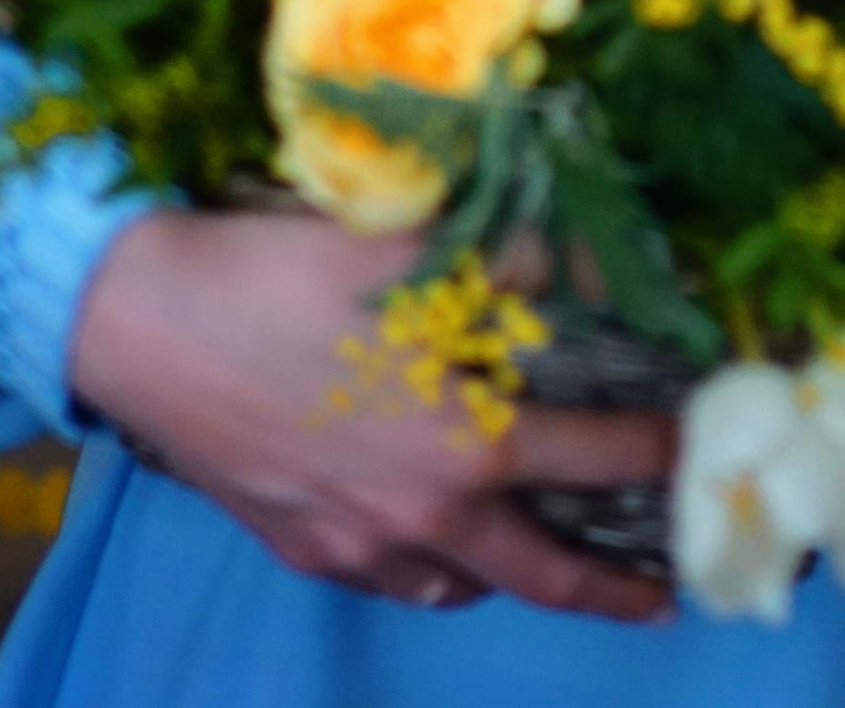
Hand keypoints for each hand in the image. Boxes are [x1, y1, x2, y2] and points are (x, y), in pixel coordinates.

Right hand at [69, 206, 674, 620]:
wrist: (147, 324)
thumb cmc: (286, 275)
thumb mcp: (414, 247)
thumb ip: (513, 259)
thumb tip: (586, 259)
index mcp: (467, 443)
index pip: (597, 458)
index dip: (656, 450)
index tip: (696, 448)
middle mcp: (423, 515)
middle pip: (544, 571)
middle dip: (613, 588)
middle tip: (661, 598)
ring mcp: (358, 544)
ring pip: (461, 584)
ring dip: (512, 573)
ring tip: (549, 555)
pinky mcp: (302, 548)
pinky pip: (392, 580)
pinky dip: (432, 571)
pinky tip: (440, 547)